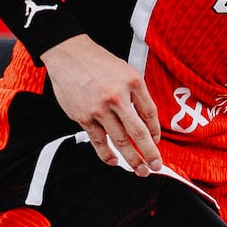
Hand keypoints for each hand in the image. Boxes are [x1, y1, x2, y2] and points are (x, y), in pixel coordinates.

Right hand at [40, 36, 165, 173]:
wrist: (69, 55)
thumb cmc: (101, 64)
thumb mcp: (127, 72)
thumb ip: (138, 95)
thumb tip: (147, 122)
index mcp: (133, 83)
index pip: (150, 114)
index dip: (155, 131)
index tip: (157, 142)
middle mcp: (117, 97)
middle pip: (137, 132)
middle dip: (149, 152)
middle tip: (157, 166)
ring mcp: (98, 109)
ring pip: (119, 140)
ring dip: (131, 158)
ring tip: (140, 170)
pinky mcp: (82, 117)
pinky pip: (98, 140)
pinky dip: (107, 154)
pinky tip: (115, 162)